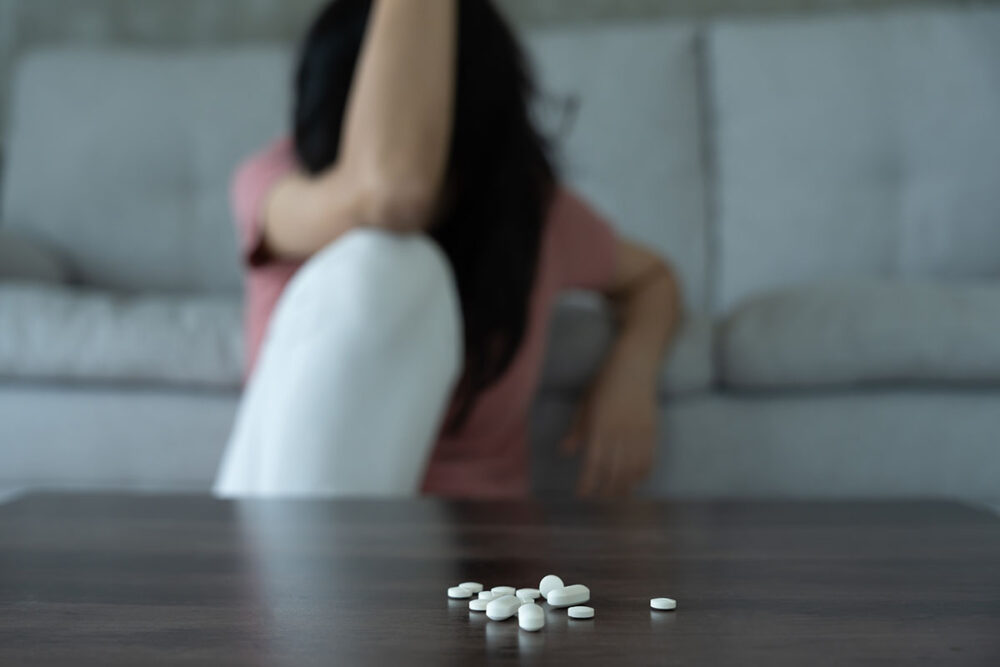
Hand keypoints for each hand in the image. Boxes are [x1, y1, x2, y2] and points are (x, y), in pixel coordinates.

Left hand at [561, 368, 657, 497]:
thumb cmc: (605, 382)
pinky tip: (636, 480)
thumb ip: (577, 429)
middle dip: (606, 488)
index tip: (582, 494)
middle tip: (599, 498)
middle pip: (614, 470)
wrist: (635, 365)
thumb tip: (566, 451)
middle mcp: (620, 431)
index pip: (593, 462)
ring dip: (624, 485)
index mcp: (600, 424)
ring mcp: (638, 432)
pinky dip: (643, 473)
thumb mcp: (585, 403)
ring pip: (633, 468)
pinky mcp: (653, 430)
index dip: (588, 482)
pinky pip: (649, 458)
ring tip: (617, 494)